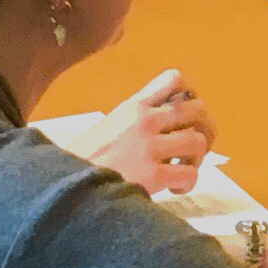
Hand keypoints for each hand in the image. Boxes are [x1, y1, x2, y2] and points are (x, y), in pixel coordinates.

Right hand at [82, 68, 216, 195]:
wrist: (64, 183)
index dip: (190, 95)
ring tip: (181, 170)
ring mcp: (150, 146)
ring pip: (198, 141)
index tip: (186, 115)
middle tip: (193, 148)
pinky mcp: (153, 175)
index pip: (174, 79)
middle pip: (198, 109)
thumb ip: (135, 120)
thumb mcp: (107, 125)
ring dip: (196, 158)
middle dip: (203, 129)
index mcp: (133, 105)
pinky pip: (191, 174)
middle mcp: (145, 120)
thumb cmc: (81, 158)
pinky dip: (188, 183)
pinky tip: (173, 189)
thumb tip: (164, 126)